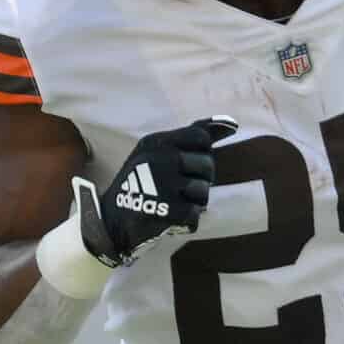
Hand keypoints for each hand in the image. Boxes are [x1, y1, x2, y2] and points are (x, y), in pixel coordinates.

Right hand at [72, 116, 235, 264]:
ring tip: (171, 202)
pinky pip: (196, 214)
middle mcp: (160, 160)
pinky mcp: (168, 211)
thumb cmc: (141, 183)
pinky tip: (169, 217)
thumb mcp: (157, 152)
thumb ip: (192, 135)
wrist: (111, 221)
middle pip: (208, 165)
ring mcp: (163, 185)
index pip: (201, 137)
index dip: (201, 152)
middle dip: (200, 179)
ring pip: (204, 191)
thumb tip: (232, 123)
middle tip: (177, 187)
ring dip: (193, 201)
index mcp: (156, 142)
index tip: (186, 163)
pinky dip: (186, 220)